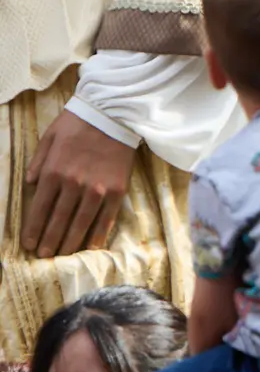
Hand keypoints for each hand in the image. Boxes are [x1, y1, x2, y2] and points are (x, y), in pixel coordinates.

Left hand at [23, 110, 135, 256]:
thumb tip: (30, 184)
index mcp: (53, 172)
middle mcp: (74, 185)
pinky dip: (97, 234)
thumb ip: (37, 163)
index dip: (33, 229)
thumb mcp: (48, 138)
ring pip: (81, 223)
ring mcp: (97, 190)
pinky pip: (106, 218)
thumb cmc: (77, 124)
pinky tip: (90, 246)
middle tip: (44, 256)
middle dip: (49, 241)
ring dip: (70, 242)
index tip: (29, 245)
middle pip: (58, 221)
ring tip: (63, 255)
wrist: (112, 115)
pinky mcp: (117, 191)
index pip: (39, 209)